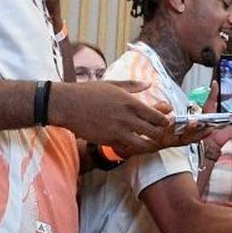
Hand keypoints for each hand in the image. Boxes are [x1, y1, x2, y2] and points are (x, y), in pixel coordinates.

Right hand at [49, 79, 171, 155]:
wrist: (67, 104)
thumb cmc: (88, 92)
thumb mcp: (112, 84)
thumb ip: (132, 85)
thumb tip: (149, 84)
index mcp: (130, 102)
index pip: (157, 116)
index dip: (163, 121)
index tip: (163, 122)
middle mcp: (127, 117)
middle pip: (154, 132)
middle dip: (159, 134)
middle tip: (156, 134)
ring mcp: (118, 130)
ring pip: (143, 144)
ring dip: (147, 144)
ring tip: (145, 142)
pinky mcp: (108, 140)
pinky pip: (126, 148)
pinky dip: (131, 147)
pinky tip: (130, 143)